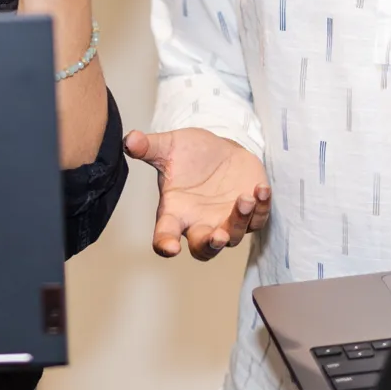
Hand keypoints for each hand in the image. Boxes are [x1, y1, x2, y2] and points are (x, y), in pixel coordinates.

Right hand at [125, 128, 270, 260]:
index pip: (165, 234)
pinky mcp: (250, 214)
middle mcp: (200, 223)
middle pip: (203, 249)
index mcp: (175, 212)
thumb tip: (129, 140)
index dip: (166, 243)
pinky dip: (262, 209)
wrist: (219, 149)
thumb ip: (149, 147)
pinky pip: (258, 220)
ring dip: (239, 221)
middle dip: (211, 245)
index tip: (170, 248)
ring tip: (244, 198)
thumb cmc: (190, 153)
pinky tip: (261, 190)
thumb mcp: (169, 146)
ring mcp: (226, 221)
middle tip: (218, 236)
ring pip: (233, 236)